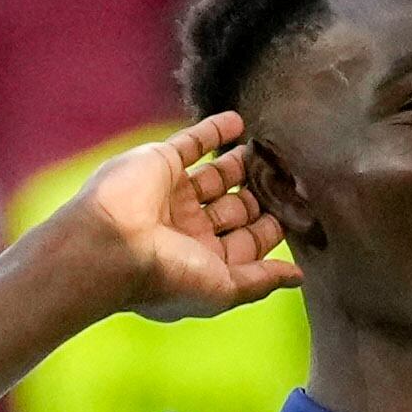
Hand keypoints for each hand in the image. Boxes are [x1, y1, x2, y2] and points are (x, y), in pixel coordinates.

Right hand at [62, 112, 301, 321]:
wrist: (111, 244)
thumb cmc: (167, 276)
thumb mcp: (225, 288)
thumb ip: (262, 280)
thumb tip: (298, 278)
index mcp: (202, 260)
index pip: (247, 242)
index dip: (271, 227)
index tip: (300, 211)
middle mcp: (188, 229)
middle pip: (235, 209)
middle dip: (261, 195)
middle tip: (291, 176)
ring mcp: (174, 194)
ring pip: (216, 175)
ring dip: (242, 164)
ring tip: (270, 152)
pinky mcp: (161, 163)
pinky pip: (192, 142)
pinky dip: (215, 130)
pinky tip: (240, 123)